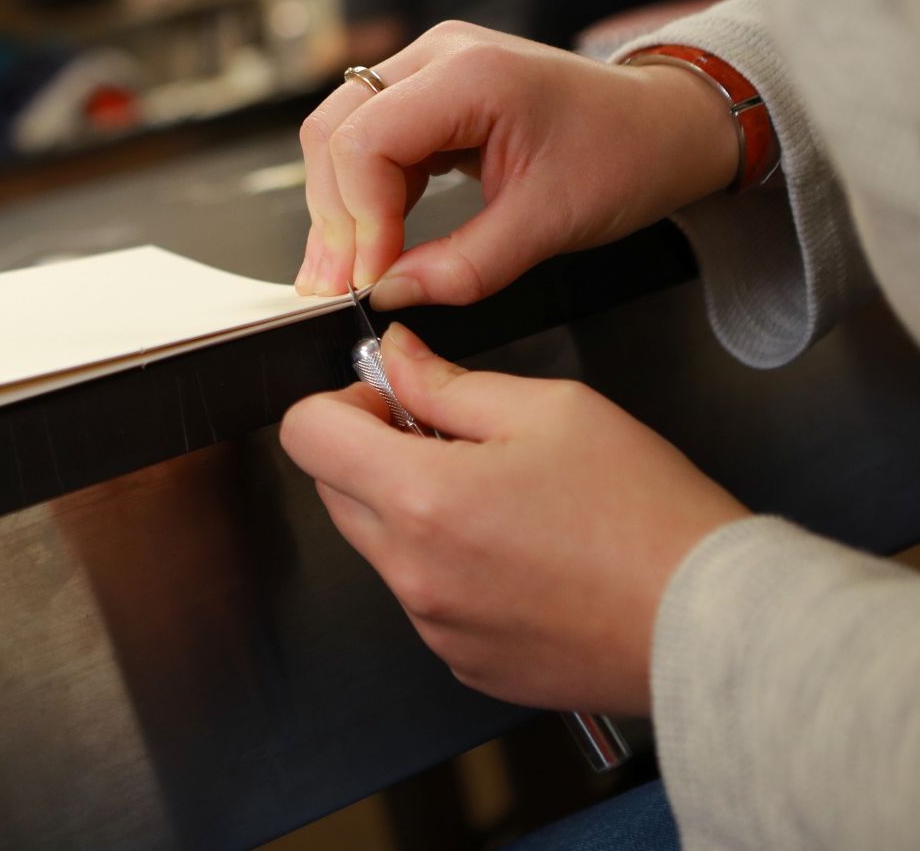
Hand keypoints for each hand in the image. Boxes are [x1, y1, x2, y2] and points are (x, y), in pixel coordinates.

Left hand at [279, 324, 748, 713]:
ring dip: (415, 513)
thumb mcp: (551, 409)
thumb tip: (399, 356)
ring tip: (506, 501)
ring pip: (381, 546)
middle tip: (458, 442)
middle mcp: (413, 572)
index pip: (306, 435)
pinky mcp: (463, 661)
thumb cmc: (648, 517)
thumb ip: (449, 381)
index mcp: (422, 499)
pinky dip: (450, 568)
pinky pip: (424, 598)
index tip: (392, 401)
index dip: (343, 402)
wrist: (712, 626)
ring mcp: (435, 625)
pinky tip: (522, 555)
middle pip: (335, 491)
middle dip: (377, 455)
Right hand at [295, 22, 739, 307]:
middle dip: (334, 215)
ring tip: (348, 270)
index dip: (358, 219)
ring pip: (340, 133)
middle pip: (335, 130)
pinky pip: (368, 138)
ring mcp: (429, 68)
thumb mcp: (551, 224)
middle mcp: (437, 56)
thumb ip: (465, 266)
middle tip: (344, 283)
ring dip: (339, 207)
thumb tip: (390, 294)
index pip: (365, 141)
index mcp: (471, 74)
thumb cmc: (628, 154)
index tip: (373, 278)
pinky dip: (361, 194)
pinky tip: (372, 240)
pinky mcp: (428, 91)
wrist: (666, 125)